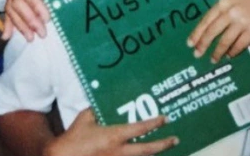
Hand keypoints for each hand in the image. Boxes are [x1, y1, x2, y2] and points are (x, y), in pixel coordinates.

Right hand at [3, 0, 75, 41]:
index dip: (35, 6)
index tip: (46, 18)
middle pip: (17, 1)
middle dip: (29, 19)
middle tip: (42, 33)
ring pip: (11, 6)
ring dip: (20, 23)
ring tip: (31, 37)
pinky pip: (9, 5)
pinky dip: (9, 21)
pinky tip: (7, 35)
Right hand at [46, 108, 177, 155]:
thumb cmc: (74, 137)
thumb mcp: (86, 118)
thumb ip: (98, 109)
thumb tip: (105, 99)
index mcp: (114, 136)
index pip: (140, 128)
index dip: (154, 123)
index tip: (165, 119)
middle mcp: (119, 152)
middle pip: (147, 150)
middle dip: (163, 144)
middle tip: (175, 139)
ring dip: (153, 154)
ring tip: (165, 149)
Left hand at [187, 0, 249, 63]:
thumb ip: (221, 10)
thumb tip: (206, 28)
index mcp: (224, 2)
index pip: (206, 20)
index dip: (197, 33)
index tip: (190, 44)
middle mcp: (231, 12)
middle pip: (213, 32)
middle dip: (203, 45)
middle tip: (197, 54)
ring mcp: (243, 21)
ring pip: (225, 41)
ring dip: (218, 52)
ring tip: (213, 59)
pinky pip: (240, 45)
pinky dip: (233, 52)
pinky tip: (229, 55)